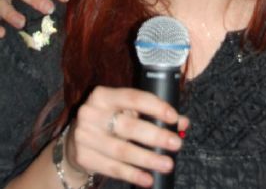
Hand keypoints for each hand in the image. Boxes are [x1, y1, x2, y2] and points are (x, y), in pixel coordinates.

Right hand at [68, 86, 188, 186]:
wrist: (74, 142)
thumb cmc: (109, 121)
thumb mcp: (125, 111)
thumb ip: (152, 113)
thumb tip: (182, 122)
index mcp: (103, 95)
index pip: (134, 98)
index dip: (156, 107)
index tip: (174, 117)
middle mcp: (91, 113)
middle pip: (129, 126)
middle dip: (156, 136)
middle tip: (176, 143)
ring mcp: (84, 136)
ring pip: (122, 150)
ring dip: (148, 159)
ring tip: (167, 163)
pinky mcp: (84, 157)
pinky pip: (113, 168)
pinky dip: (133, 174)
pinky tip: (148, 179)